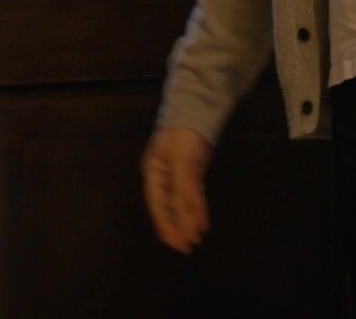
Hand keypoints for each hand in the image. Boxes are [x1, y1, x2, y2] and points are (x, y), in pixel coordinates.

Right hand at [141, 126, 211, 252]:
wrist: (196, 108)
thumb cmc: (182, 135)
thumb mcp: (181, 162)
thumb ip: (184, 191)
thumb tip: (187, 218)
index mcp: (153, 173)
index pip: (157, 205)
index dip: (166, 226)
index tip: (175, 243)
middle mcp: (162, 176)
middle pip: (168, 207)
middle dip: (177, 227)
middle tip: (188, 247)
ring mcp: (176, 173)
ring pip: (180, 203)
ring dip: (188, 221)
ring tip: (196, 238)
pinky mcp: (191, 171)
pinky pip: (192, 194)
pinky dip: (196, 208)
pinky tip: (201, 220)